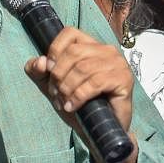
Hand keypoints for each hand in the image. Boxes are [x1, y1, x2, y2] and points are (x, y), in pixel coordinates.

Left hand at [24, 26, 136, 162]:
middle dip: (58, 75)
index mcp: (91, 46)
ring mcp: (118, 63)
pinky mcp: (123, 79)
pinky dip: (78, 97)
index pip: (70, 33)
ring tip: (63, 102)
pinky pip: (94, 83)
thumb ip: (39, 73)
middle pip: (74, 52)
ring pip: (83, 68)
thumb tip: (40, 61)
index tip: (49, 70)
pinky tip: (72, 106)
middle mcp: (107, 50)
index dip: (55, 49)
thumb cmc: (81, 105)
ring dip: (67, 88)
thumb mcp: (53, 87)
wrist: (101, 129)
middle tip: (56, 93)